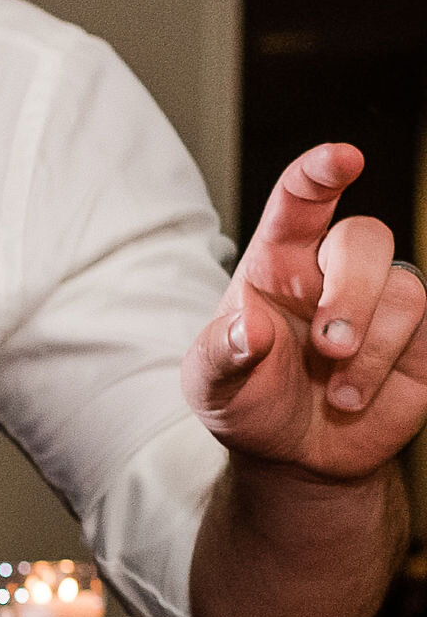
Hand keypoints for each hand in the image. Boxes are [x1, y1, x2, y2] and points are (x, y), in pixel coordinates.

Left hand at [184, 144, 426, 480]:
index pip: (301, 199)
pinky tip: (353, 396)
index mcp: (279, 260)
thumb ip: (219, 355)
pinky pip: (425, 326)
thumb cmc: (248, 400)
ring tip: (335, 394)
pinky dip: (386, 365)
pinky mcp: (416, 336)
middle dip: (352, 292)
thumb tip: (247, 329)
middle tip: (328, 347)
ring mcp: (380, 300)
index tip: (341, 160)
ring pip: (405, 287)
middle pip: (366, 237)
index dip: (320, 173)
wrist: (291, 455)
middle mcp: (333, 270)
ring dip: (369, 347)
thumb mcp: (210, 386)